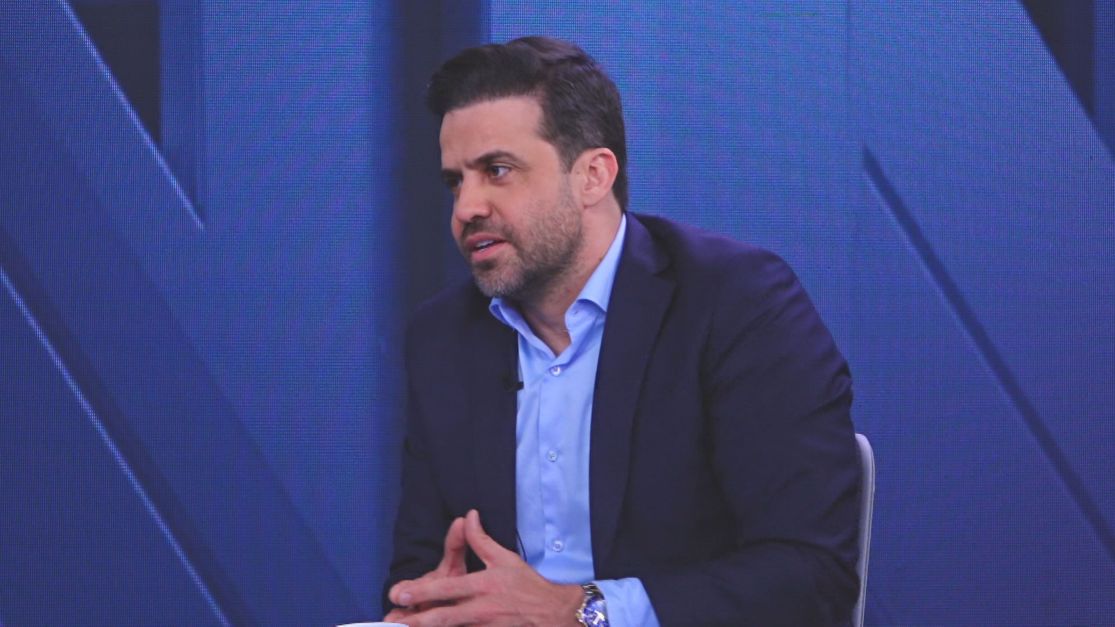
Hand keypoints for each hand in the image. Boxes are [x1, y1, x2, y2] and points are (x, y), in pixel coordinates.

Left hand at [387, 509, 583, 625]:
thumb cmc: (527, 584)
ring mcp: (485, 626)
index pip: (449, 588)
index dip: (423, 591)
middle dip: (417, 619)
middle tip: (394, 619)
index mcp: (484, 584)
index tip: (400, 594)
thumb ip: (480, 540)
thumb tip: (468, 516)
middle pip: (444, 616)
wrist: (553, 612)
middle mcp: (482, 608)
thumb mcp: (505, 557)